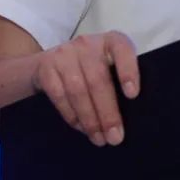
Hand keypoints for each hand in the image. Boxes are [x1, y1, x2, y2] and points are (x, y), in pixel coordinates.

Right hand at [31, 31, 139, 146]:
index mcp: (109, 41)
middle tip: (115, 137)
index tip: (133, 95)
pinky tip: (81, 128)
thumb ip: (118, 79)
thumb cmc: (89, 69)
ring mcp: (64, 54)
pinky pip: (60, 96)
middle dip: (108, 112)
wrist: (47, 63)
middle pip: (99, 79)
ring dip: (90, 119)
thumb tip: (133, 114)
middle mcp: (87, 43)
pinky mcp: (46, 68)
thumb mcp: (106, 65)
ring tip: (99, 138)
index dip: (128, 70)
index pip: (122, 48)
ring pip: (78, 90)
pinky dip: (71, 115)